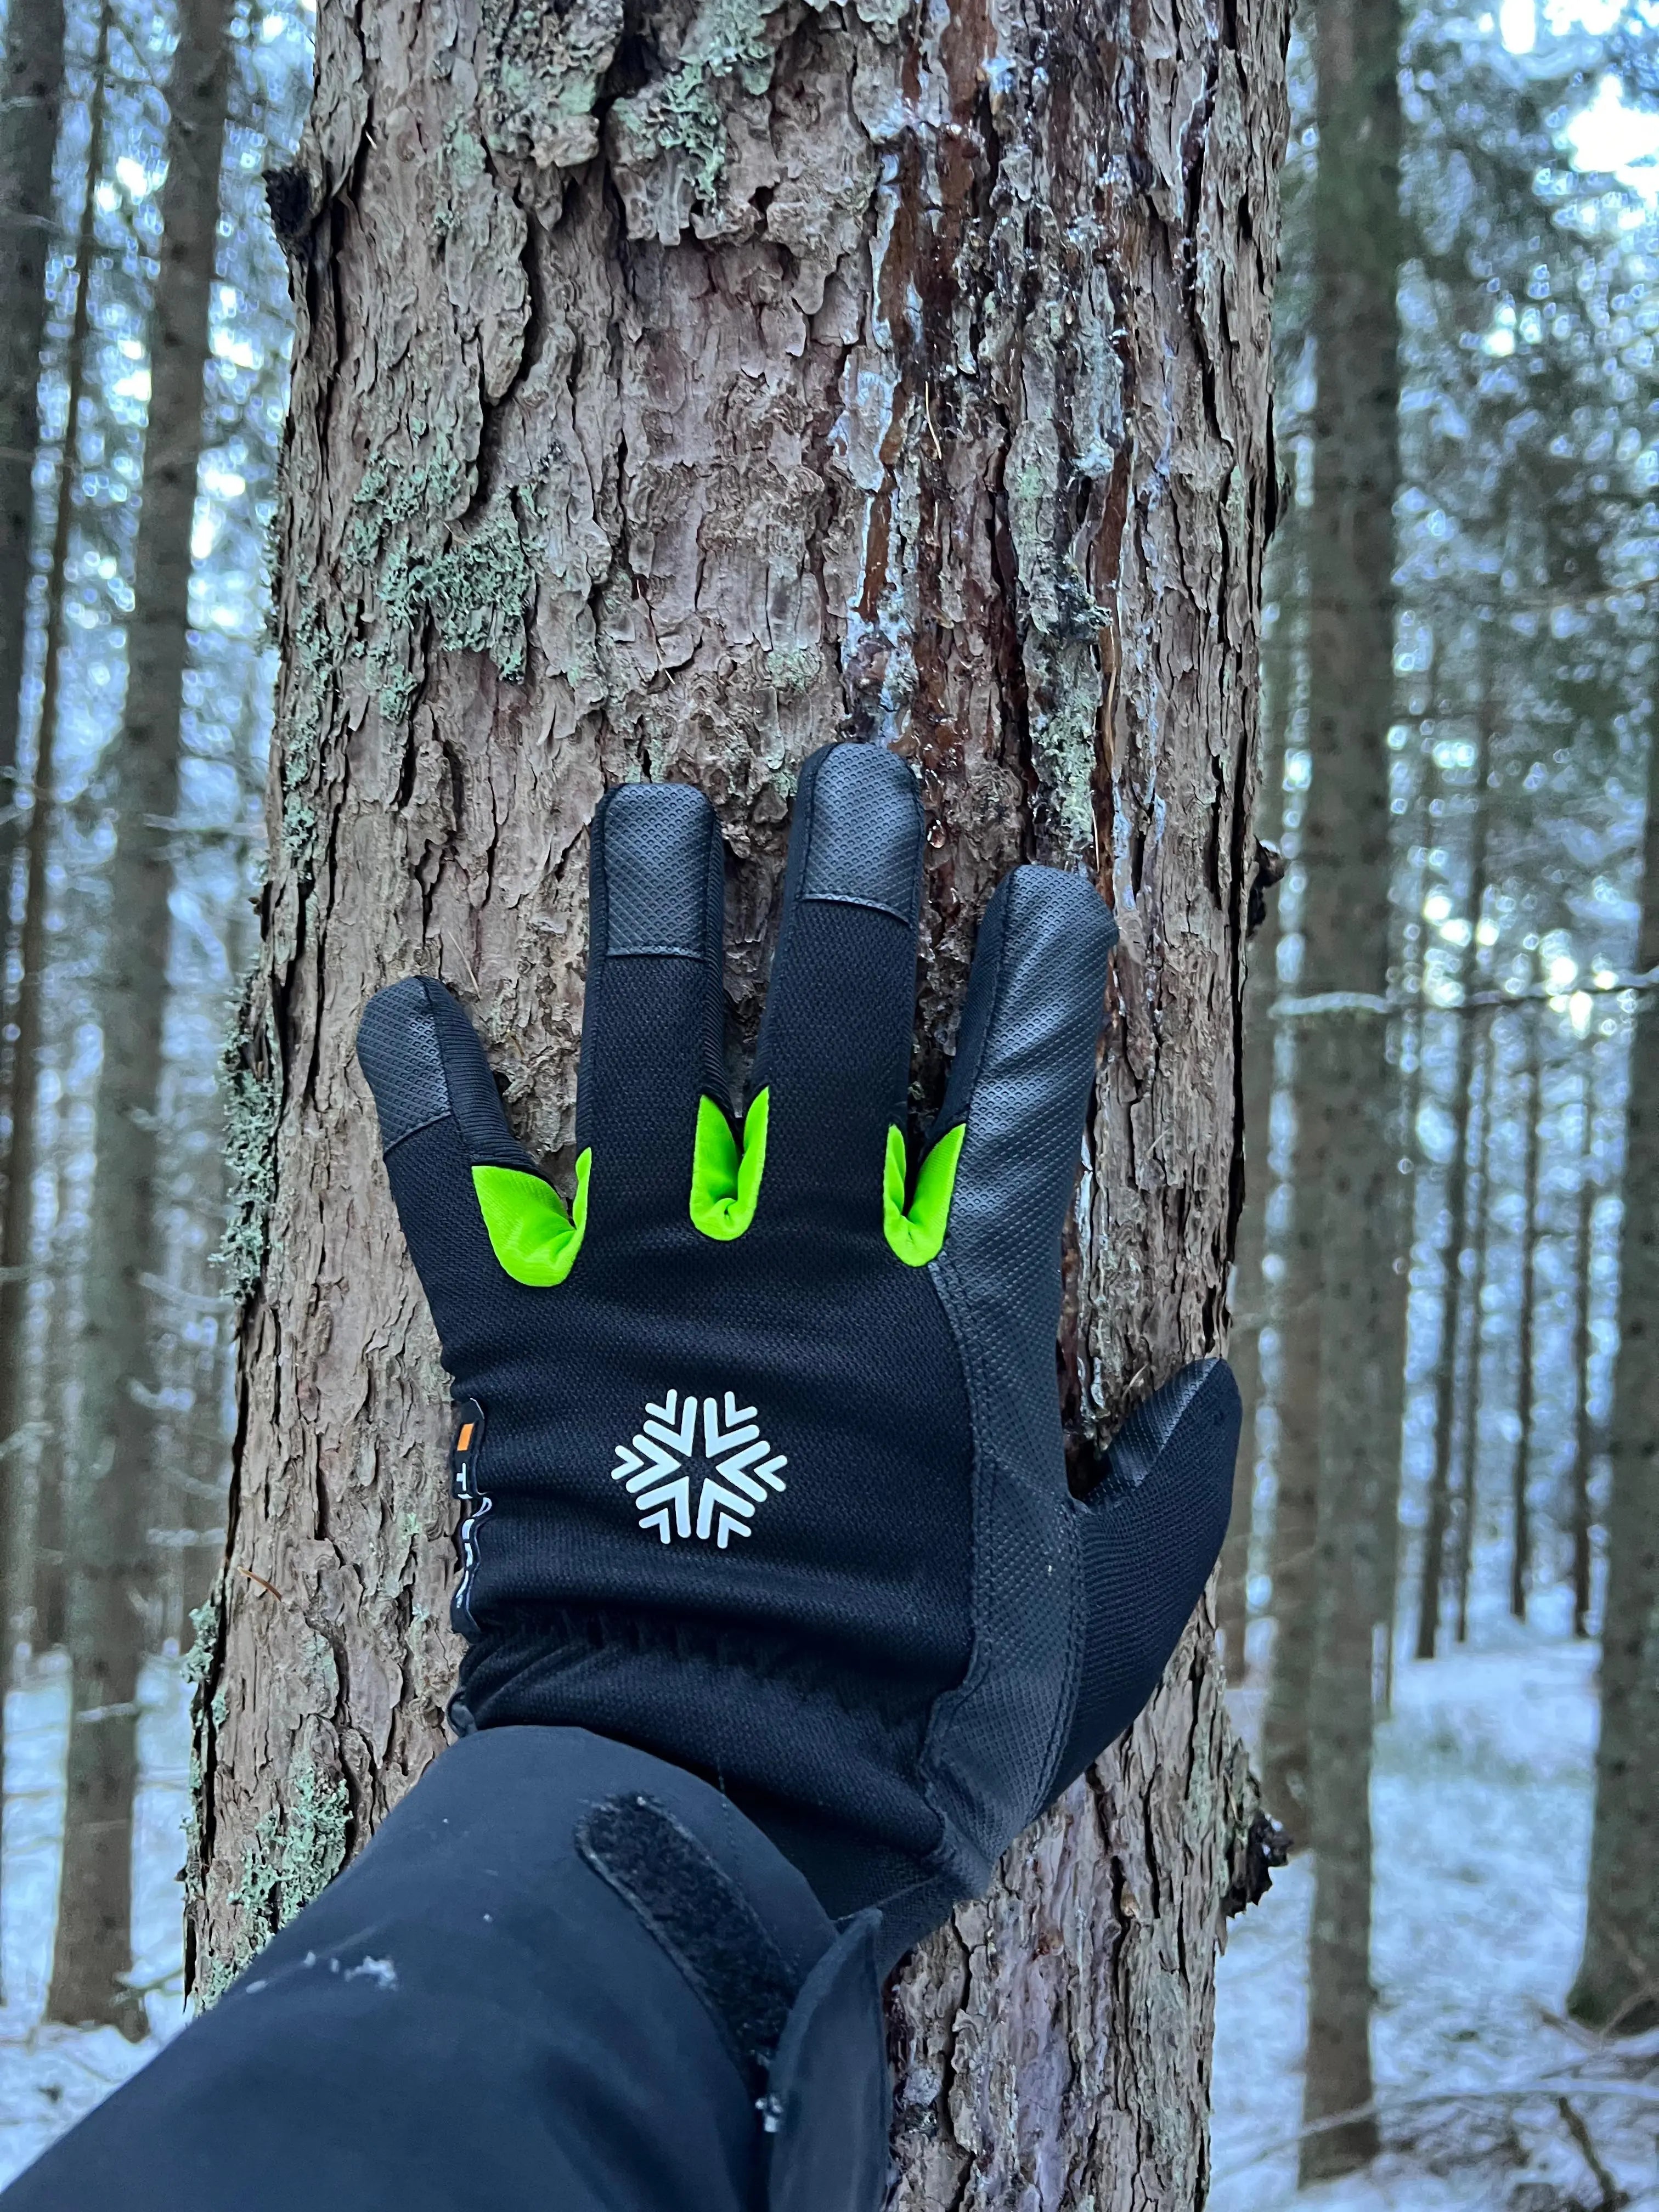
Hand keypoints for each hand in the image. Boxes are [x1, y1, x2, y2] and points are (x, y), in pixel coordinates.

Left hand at [357, 742, 1238, 1958]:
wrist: (715, 1816)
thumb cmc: (920, 1730)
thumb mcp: (1099, 1631)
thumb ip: (1170, 1501)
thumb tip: (1217, 1392)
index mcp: (952, 1317)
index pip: (1019, 1093)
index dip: (1038, 976)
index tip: (1042, 888)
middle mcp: (804, 1258)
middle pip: (839, 1014)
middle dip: (855, 876)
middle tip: (854, 772)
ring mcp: (653, 1283)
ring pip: (652, 1041)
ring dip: (657, 906)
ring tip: (658, 805)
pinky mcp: (524, 1340)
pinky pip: (460, 1187)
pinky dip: (429, 1092)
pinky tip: (407, 1000)